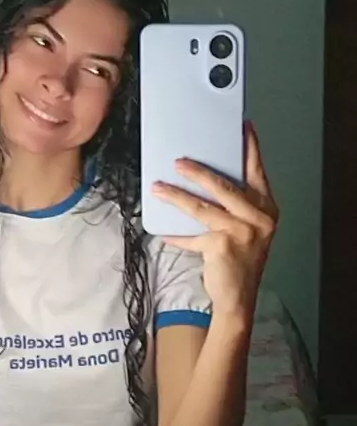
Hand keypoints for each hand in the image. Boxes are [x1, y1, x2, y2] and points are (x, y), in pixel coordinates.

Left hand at [152, 123, 277, 326]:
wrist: (238, 299)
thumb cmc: (239, 261)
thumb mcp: (245, 229)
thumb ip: (232, 206)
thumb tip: (202, 179)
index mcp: (266, 208)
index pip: (256, 171)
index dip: (249, 148)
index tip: (241, 126)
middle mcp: (258, 218)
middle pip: (224, 186)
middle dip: (198, 171)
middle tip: (178, 161)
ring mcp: (242, 233)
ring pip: (202, 207)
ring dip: (177, 196)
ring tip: (159, 188)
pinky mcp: (222, 246)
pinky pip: (192, 235)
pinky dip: (175, 234)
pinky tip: (162, 230)